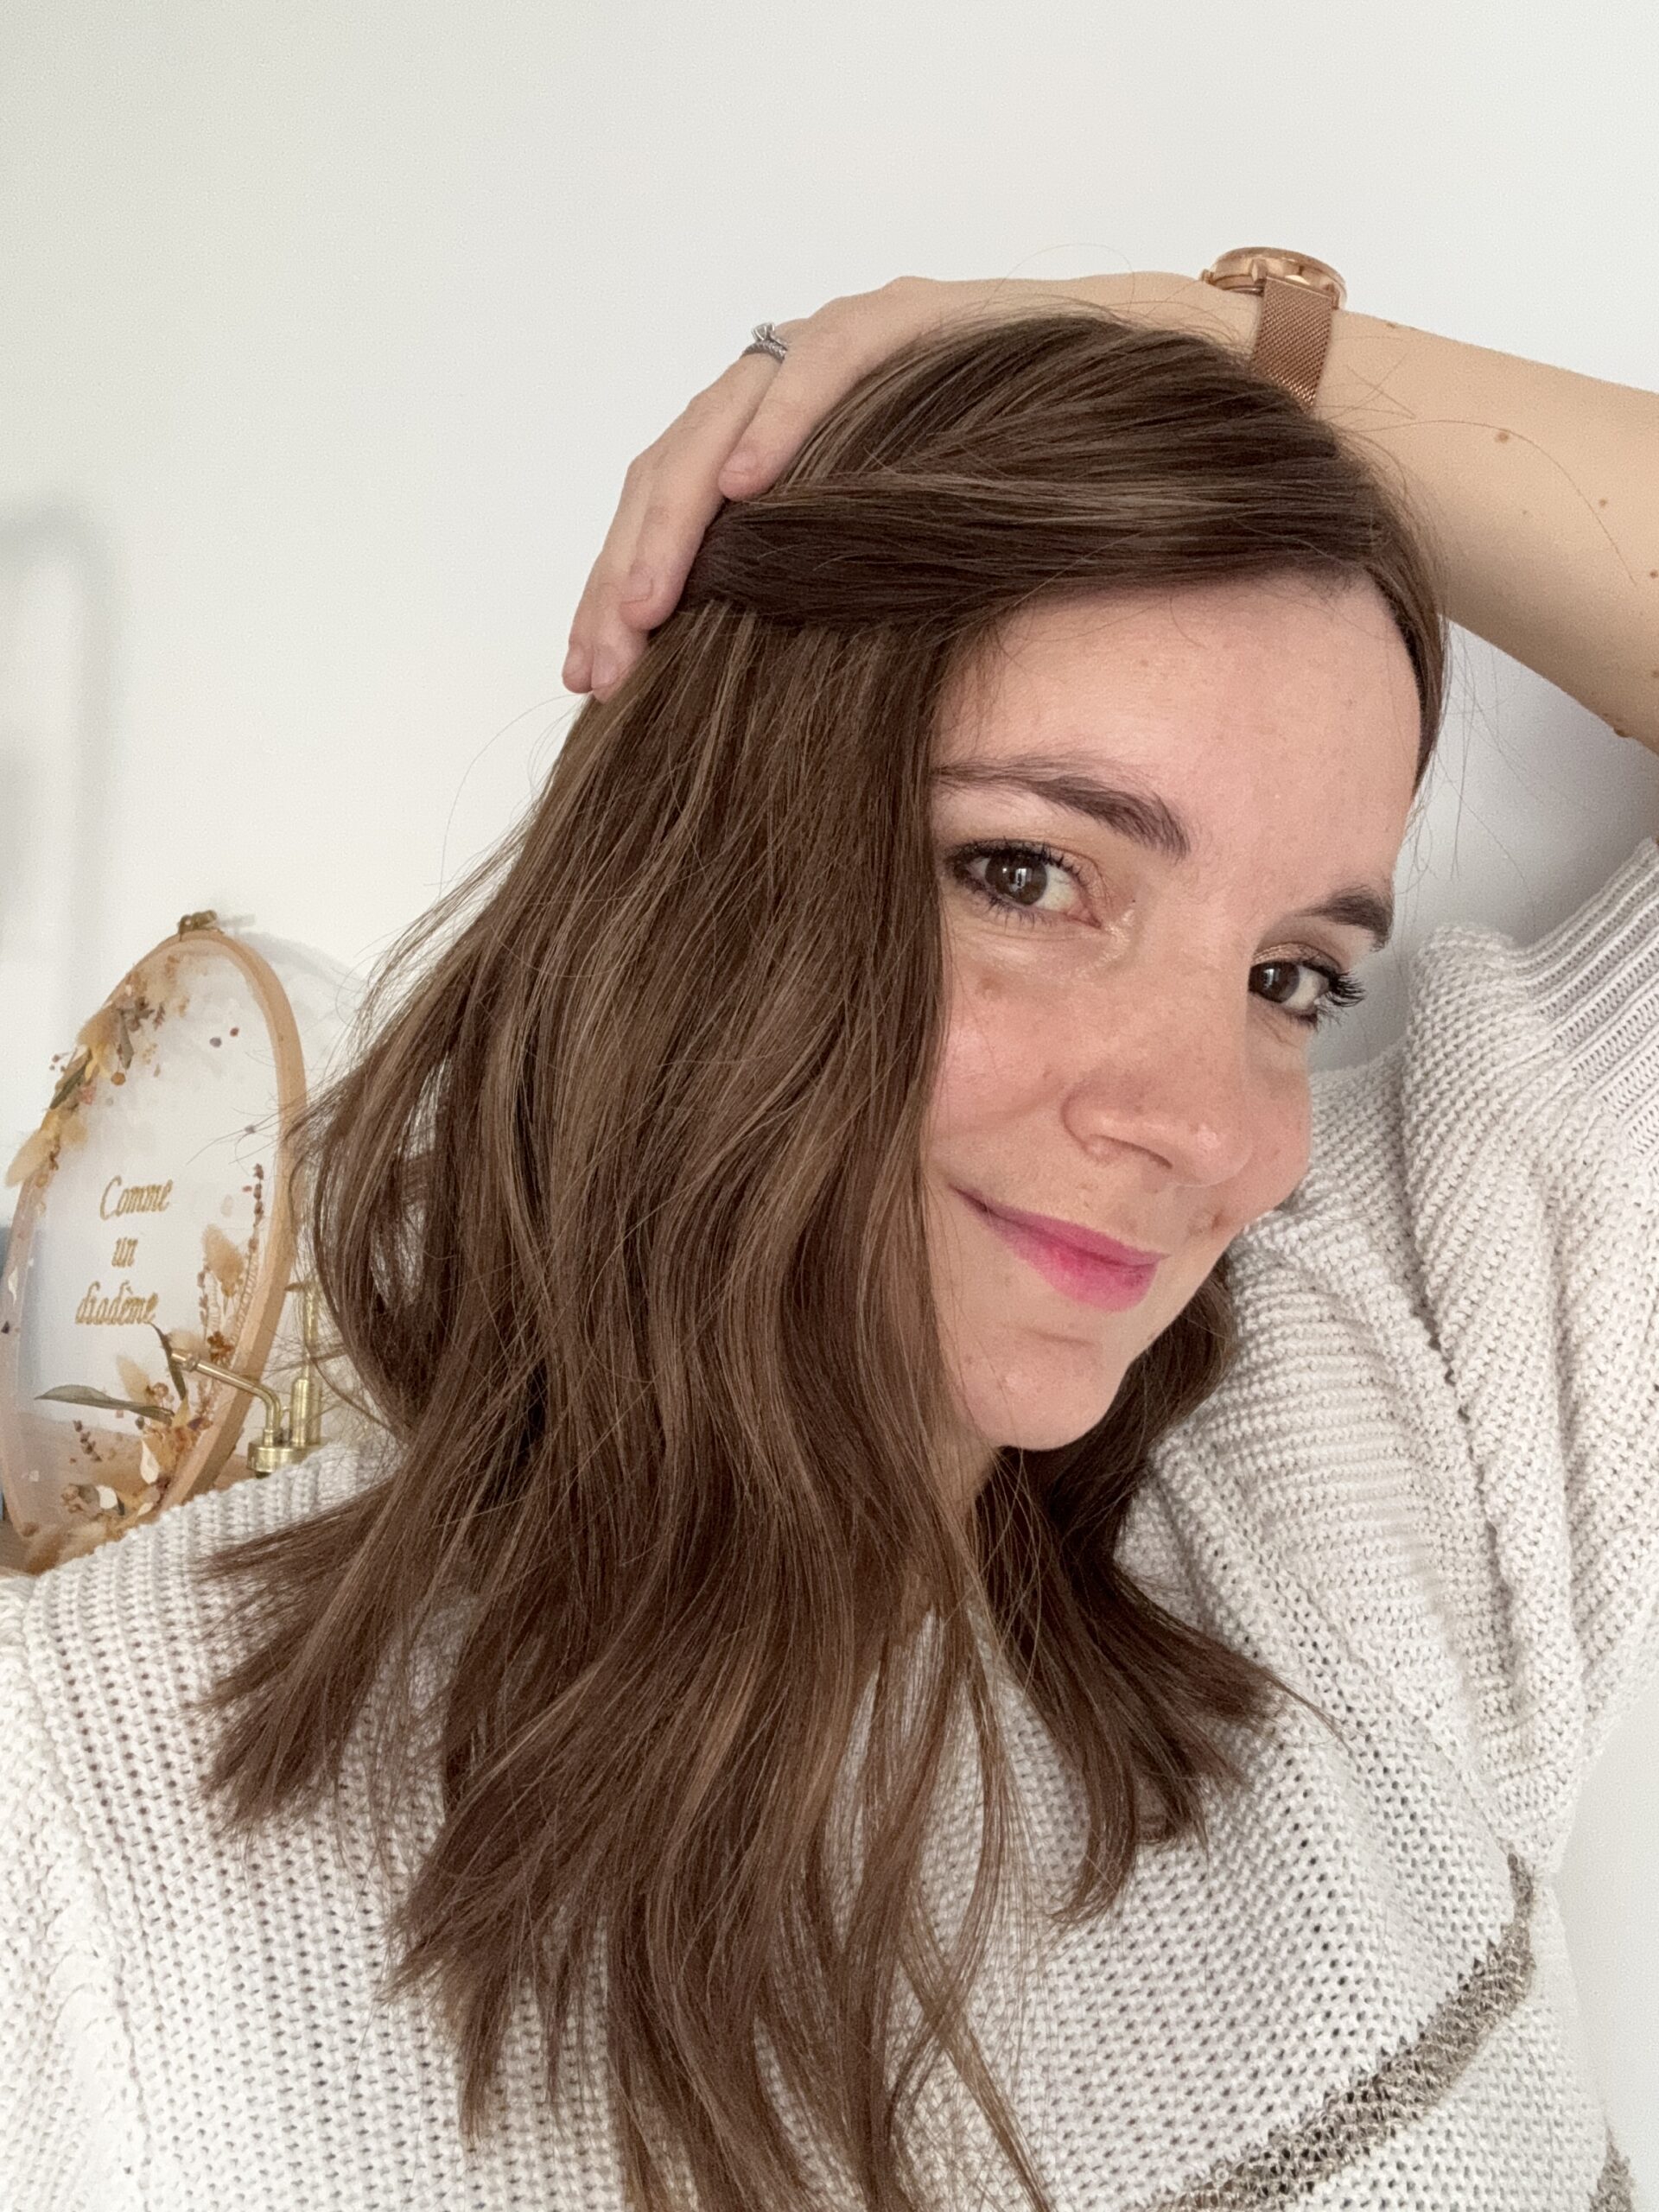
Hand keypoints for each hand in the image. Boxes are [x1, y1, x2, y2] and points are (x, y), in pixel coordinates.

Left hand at [562, 269, 1217, 699]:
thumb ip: (832, 618)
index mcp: (785, 455)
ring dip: (681, 514)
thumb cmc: (1041, 509)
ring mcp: (853, 345)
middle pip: (673, 471)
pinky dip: (788, 419)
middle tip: (604, 664)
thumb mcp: (913, 590)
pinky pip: (835, 358)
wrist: (1173, 411)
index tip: (593, 681)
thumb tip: (753, 729)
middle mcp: (800, 392)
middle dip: (628, 574)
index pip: (671, 517)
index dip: (621, 593)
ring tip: (648, 600)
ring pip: (726, 415)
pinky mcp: (919, 317)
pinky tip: (752, 490)